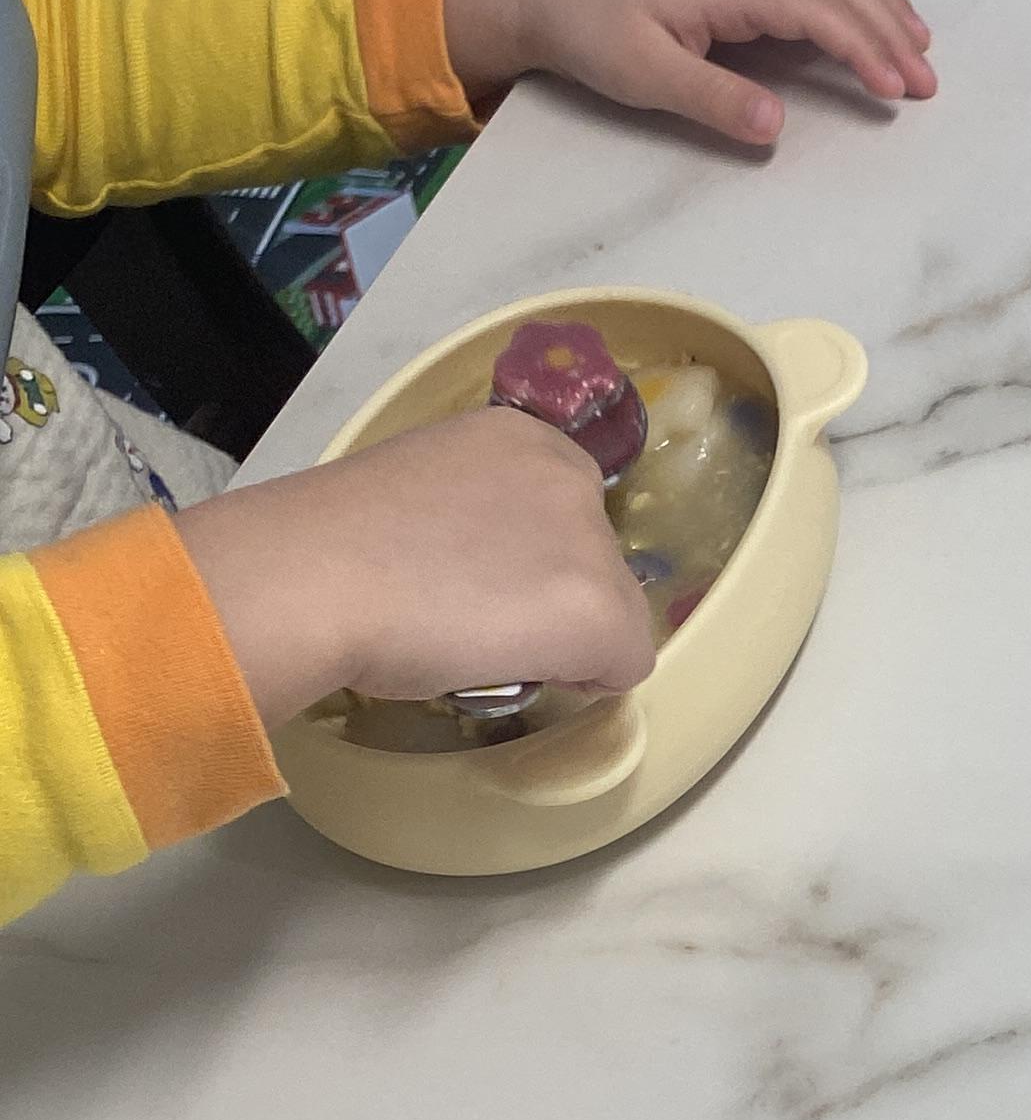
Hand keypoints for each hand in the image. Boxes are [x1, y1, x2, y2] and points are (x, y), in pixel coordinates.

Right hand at [180, 413, 659, 728]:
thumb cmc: (335, 541)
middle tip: (470, 618)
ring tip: (478, 644)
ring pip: (612, 616)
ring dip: (562, 641)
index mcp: (521, 437)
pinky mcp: (601, 610)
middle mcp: (570, 476)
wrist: (314, 574)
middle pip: (597, 565)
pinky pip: (626, 665)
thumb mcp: (425, 495)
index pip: (569, 514)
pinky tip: (512, 669)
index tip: (481, 584)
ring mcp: (591, 541)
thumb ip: (475, 516)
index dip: (535, 563)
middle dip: (551, 601)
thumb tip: (484, 569)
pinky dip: (584, 682)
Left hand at [440, 0, 938, 144]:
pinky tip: (871, 2)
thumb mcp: (642, 74)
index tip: (896, 91)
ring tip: (919, 44)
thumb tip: (777, 124)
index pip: (818, 10)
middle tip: (926, 84)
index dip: (864, 49)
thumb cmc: (589, 30)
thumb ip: (711, 98)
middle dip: (890, 30)